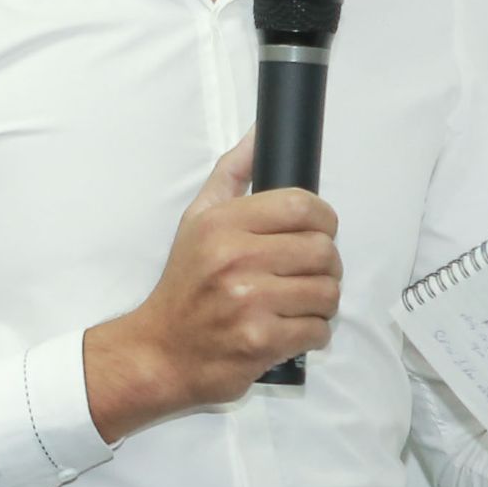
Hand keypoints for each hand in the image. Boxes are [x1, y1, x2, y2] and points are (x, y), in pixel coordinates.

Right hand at [85, 138, 340, 439]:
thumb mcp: (197, 220)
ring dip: (322, 302)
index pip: (301, 206)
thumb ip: (231, 174)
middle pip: (322, 250)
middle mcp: (235, 259)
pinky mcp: (260, 341)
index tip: (318, 232)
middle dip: (327, 265)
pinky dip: (313, 333)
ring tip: (298, 303)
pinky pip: (317, 330)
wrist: (160, 351)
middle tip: (309, 274)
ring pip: (327, 292)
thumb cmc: (184, 286)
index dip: (324, 219)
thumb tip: (257, 135)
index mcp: (223, 224)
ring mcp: (249, 302)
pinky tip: (291, 329)